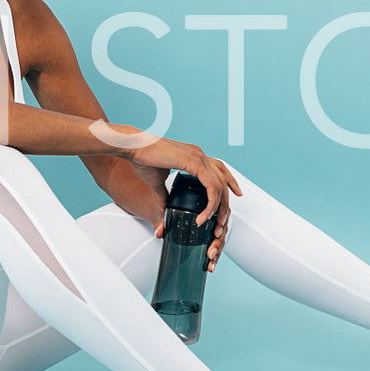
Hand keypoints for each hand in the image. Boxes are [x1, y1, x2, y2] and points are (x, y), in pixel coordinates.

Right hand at [119, 133, 241, 271]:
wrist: (133, 147)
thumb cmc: (142, 159)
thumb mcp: (156, 181)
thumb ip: (164, 195)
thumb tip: (165, 209)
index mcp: (194, 155)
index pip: (219, 168)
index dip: (229, 181)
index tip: (236, 194)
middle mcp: (199, 154)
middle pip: (223, 179)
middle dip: (226, 202)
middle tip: (223, 220)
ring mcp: (198, 157)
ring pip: (219, 185)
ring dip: (219, 207)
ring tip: (214, 223)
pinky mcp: (194, 162)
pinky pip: (211, 186)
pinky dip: (210, 203)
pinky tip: (204, 215)